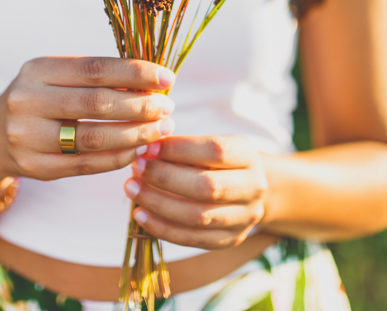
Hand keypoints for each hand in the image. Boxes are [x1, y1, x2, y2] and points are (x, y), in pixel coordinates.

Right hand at [0, 57, 175, 187]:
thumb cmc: (40, 100)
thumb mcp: (55, 78)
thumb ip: (97, 78)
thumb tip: (154, 82)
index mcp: (38, 69)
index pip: (96, 68)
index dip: (136, 73)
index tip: (167, 78)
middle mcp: (27, 100)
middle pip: (97, 103)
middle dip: (141, 106)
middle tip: (169, 108)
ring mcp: (28, 137)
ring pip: (94, 138)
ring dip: (135, 135)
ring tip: (161, 131)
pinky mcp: (35, 167)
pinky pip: (86, 164)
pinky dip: (118, 158)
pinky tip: (138, 151)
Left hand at [123, 136, 267, 249]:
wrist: (247, 190)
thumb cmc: (218, 162)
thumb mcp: (209, 146)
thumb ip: (182, 148)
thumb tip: (146, 151)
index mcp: (249, 156)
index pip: (215, 151)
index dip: (179, 149)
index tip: (148, 147)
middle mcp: (253, 188)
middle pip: (208, 187)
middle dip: (165, 178)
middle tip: (136, 170)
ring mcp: (245, 217)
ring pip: (199, 216)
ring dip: (159, 204)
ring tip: (132, 191)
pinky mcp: (231, 239)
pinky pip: (194, 239)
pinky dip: (163, 229)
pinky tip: (141, 216)